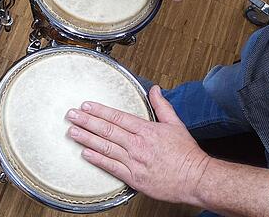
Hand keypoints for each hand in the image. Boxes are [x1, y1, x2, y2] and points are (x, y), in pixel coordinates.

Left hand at [66, 85, 211, 204]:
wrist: (197, 180)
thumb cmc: (187, 154)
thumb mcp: (176, 124)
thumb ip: (162, 106)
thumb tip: (155, 89)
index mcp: (147, 130)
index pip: (117, 116)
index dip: (99, 110)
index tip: (85, 105)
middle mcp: (138, 145)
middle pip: (107, 130)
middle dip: (86, 121)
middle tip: (71, 115)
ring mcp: (134, 162)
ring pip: (105, 147)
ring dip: (86, 138)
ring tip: (72, 132)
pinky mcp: (134, 178)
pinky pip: (111, 167)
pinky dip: (97, 159)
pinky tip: (85, 153)